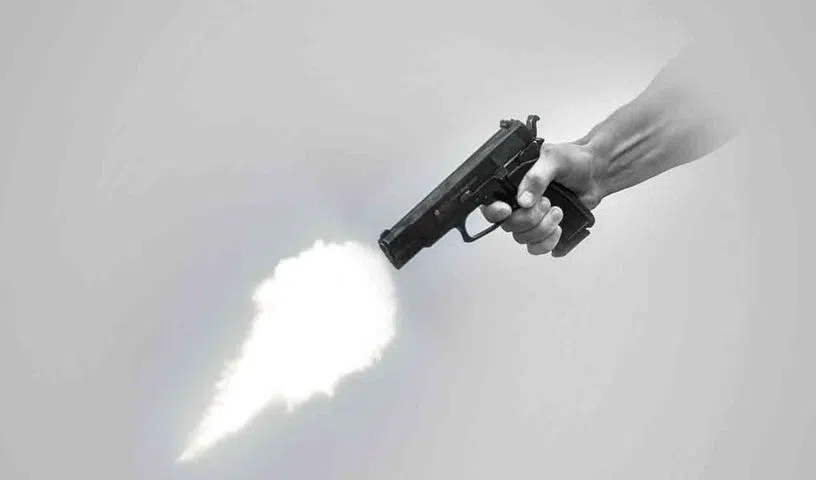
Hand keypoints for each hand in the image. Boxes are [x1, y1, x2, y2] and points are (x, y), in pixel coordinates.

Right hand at [480, 142, 604, 254]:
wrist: (596, 173)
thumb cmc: (573, 161)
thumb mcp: (553, 158)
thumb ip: (536, 178)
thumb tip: (523, 200)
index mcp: (512, 184)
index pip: (490, 203)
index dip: (494, 211)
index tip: (507, 210)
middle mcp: (518, 203)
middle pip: (508, 225)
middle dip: (529, 218)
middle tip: (547, 202)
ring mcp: (531, 219)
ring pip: (522, 238)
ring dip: (542, 228)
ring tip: (558, 211)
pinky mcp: (544, 231)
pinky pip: (536, 248)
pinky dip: (547, 242)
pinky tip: (558, 229)